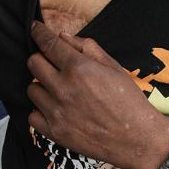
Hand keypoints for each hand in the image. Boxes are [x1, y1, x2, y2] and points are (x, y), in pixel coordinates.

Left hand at [27, 21, 168, 168]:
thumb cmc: (129, 101)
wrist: (137, 139)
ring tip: (58, 90)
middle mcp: (64, 88)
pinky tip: (55, 109)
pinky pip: (32, 116)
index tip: (35, 29)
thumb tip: (63, 37)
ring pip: (32, 89)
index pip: (48, 44)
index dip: (38, 33)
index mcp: (79, 68)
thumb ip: (87, 48)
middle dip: (41, 58)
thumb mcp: (113, 67)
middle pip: (33, 63)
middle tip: (51, 63)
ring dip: (42, 85)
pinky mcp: (55, 132)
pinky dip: (40, 111)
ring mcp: (57, 111)